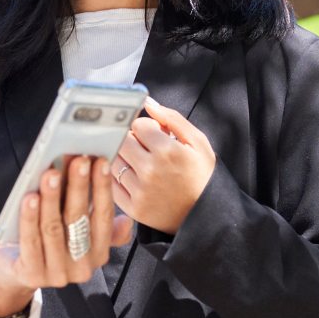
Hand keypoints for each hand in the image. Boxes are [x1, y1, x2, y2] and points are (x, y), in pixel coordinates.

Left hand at [0, 157, 133, 317]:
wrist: (16, 274)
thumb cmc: (49, 244)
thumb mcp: (77, 235)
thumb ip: (96, 223)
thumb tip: (125, 219)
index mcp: (98, 253)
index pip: (104, 217)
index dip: (103, 188)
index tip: (100, 161)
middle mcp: (81, 266)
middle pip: (79, 220)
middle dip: (79, 187)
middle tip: (78, 160)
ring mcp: (57, 273)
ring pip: (53, 229)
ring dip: (52, 198)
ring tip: (50, 173)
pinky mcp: (31, 275)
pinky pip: (30, 241)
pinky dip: (30, 217)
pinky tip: (30, 197)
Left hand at [111, 98, 216, 234]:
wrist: (206, 215)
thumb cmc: (202, 175)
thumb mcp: (198, 142)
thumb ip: (172, 118)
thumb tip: (147, 102)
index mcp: (167, 150)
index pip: (138, 125)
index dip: (147, 127)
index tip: (155, 135)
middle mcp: (150, 170)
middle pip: (122, 140)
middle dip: (132, 140)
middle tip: (145, 148)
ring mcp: (140, 191)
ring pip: (114, 161)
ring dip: (123, 157)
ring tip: (139, 163)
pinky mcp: (133, 208)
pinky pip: (112, 184)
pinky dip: (118, 178)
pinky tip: (133, 178)